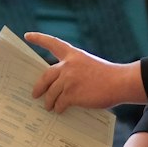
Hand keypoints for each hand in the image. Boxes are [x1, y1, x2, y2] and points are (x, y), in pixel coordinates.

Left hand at [26, 34, 144, 111]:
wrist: (120, 82)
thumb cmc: (108, 76)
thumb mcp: (89, 64)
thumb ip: (73, 71)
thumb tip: (60, 87)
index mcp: (73, 54)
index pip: (52, 43)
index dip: (39, 39)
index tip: (27, 36)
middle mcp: (68, 65)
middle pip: (45, 76)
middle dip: (38, 86)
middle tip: (35, 94)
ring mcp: (68, 80)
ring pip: (51, 93)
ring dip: (49, 101)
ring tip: (48, 106)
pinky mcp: (71, 94)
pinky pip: (59, 103)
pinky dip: (58, 108)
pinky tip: (59, 110)